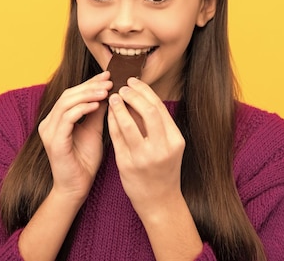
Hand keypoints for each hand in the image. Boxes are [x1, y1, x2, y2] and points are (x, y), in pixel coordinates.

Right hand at [38, 71, 111, 203]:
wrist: (76, 188)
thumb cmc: (85, 162)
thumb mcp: (94, 131)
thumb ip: (97, 112)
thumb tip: (108, 92)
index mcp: (56, 119)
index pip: (72, 94)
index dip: (90, 83)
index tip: (108, 76)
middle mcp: (48, 123)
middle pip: (68, 95)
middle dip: (90, 86)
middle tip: (109, 80)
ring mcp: (49, 132)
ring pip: (66, 103)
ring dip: (88, 94)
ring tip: (106, 91)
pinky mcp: (54, 141)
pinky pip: (67, 118)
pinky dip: (82, 109)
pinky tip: (97, 105)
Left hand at [107, 77, 185, 218]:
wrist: (160, 202)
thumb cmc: (163, 169)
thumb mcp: (169, 146)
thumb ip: (157, 123)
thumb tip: (139, 94)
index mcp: (175, 140)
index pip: (158, 107)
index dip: (144, 91)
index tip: (133, 81)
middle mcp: (161, 148)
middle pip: (147, 111)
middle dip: (132, 94)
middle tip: (122, 87)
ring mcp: (143, 157)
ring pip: (128, 123)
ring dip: (118, 106)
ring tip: (113, 97)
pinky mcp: (126, 165)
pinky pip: (116, 137)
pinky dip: (112, 121)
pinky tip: (109, 114)